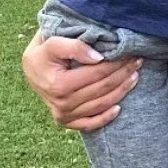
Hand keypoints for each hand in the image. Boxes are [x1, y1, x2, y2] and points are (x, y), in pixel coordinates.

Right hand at [21, 32, 141, 132]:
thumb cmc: (42, 52)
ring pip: (101, 105)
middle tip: (137, 62)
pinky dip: (106, 118)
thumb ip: (74, 46)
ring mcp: (63, 115)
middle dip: (123, 74)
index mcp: (58, 85)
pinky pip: (90, 124)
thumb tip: (99, 57)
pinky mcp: (65, 122)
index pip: (97, 74)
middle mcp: (61, 103)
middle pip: (102, 89)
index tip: (130, 53)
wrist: (29, 69)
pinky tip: (119, 108)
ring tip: (134, 77)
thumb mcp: (52, 43)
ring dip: (122, 91)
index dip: (116, 64)